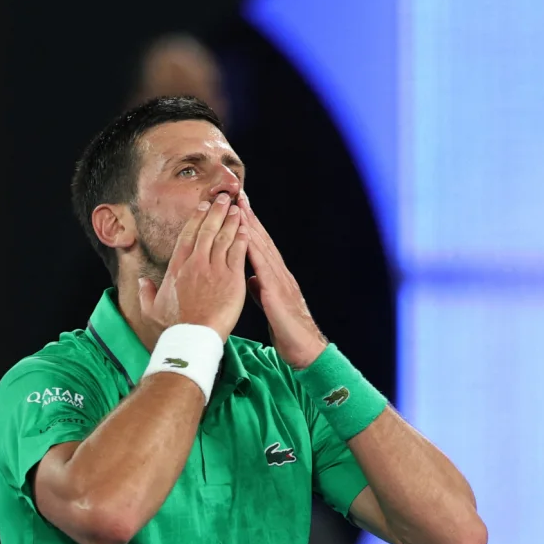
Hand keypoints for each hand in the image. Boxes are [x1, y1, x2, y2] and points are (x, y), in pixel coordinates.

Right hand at [139, 193, 249, 341]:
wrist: (193, 338)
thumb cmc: (173, 327)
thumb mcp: (151, 309)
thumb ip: (146, 293)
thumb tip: (143, 282)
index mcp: (177, 268)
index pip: (188, 236)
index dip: (196, 219)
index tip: (202, 207)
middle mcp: (196, 264)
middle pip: (207, 231)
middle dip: (216, 212)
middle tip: (224, 198)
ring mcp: (215, 269)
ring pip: (224, 238)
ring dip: (231, 220)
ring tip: (237, 208)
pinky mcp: (232, 279)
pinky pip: (238, 252)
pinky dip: (242, 238)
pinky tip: (246, 228)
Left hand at [236, 193, 327, 368]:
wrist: (305, 349)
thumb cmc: (288, 330)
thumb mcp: (268, 305)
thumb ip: (259, 289)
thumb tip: (249, 278)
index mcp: (275, 277)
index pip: (259, 245)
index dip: (248, 225)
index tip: (238, 206)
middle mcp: (279, 274)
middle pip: (262, 240)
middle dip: (249, 217)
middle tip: (238, 194)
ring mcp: (280, 282)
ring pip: (263, 249)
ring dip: (251, 228)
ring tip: (240, 208)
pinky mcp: (277, 294)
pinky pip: (263, 270)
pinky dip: (254, 253)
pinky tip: (245, 240)